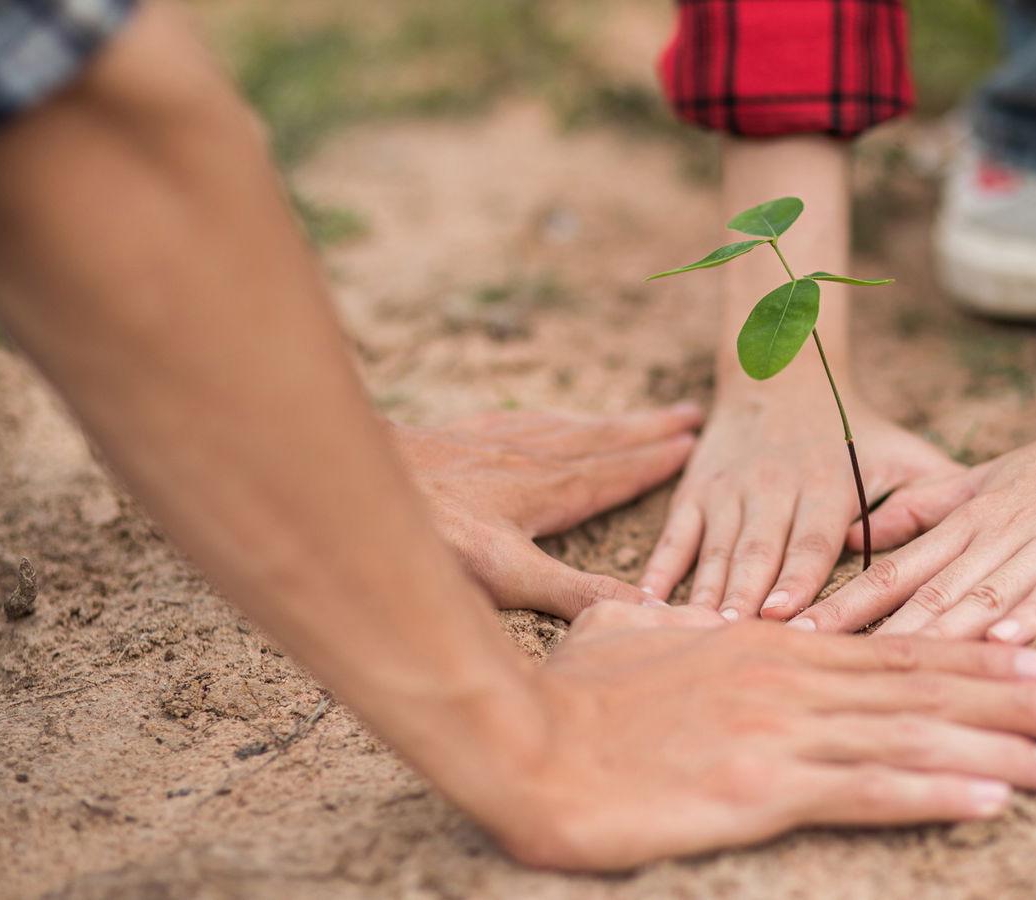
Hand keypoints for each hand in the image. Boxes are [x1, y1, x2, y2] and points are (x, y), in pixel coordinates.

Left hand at [390, 405, 702, 618]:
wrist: (345, 479)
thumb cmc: (425, 532)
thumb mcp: (507, 576)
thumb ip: (575, 592)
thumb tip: (645, 609)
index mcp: (545, 491)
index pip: (613, 474)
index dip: (652, 462)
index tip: (691, 444)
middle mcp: (523, 460)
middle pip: (596, 441)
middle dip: (642, 431)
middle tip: (686, 414)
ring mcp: (484, 444)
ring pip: (558, 427)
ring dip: (600, 423)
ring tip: (628, 416)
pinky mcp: (446, 438)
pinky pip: (511, 421)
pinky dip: (539, 419)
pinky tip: (533, 421)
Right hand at [480, 601, 1035, 869]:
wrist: (517, 736)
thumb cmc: (566, 693)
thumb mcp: (625, 634)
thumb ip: (670, 617)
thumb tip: (680, 611)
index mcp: (769, 646)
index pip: (892, 646)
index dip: (970, 654)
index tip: (1034, 659)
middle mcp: (792, 678)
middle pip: (924, 685)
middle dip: (1014, 697)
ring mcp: (780, 729)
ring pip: (913, 732)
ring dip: (1000, 746)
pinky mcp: (759, 783)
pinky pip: (865, 786)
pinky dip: (935, 790)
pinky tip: (993, 798)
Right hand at [638, 384, 963, 620]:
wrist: (783, 370)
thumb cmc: (854, 428)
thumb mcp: (904, 452)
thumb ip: (937, 495)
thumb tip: (983, 537)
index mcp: (827, 487)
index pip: (811, 541)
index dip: (797, 579)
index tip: (783, 616)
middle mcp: (774, 489)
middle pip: (758, 552)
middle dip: (745, 598)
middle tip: (733, 642)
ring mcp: (729, 492)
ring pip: (714, 549)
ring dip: (704, 592)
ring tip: (693, 635)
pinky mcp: (696, 493)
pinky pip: (675, 535)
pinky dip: (660, 570)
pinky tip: (647, 605)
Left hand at [794, 395, 1035, 641]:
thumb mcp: (990, 481)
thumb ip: (927, 508)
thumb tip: (859, 533)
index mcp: (968, 520)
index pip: (892, 569)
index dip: (840, 603)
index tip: (787, 633)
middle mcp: (996, 532)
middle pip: (921, 590)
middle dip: (862, 630)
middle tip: (804, 661)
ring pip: (978, 594)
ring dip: (930, 634)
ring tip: (880, 669)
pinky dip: (1031, 615)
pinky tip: (1001, 647)